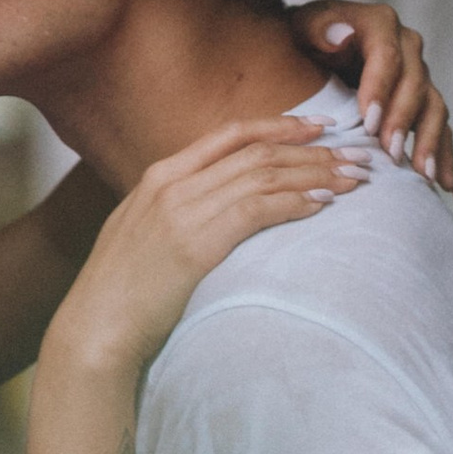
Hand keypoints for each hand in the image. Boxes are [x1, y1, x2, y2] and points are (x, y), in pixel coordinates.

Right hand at [55, 117, 368, 379]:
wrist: (95, 327)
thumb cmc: (122, 291)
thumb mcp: (143, 233)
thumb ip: (177, 210)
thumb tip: (219, 207)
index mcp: (160, 175)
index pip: (231, 133)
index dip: (281, 125)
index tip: (320, 127)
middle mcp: (172, 183)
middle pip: (257, 151)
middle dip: (314, 151)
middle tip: (357, 157)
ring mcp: (182, 210)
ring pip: (264, 175)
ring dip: (315, 174)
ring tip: (353, 181)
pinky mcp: (196, 241)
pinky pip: (257, 209)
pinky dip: (294, 203)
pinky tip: (321, 206)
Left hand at [289, 0, 452, 192]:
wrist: (311, 45)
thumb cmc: (303, 38)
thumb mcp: (302, 26)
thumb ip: (318, 27)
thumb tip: (342, 35)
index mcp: (380, 24)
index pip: (387, 56)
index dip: (381, 89)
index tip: (369, 122)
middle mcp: (407, 47)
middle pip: (415, 84)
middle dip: (404, 121)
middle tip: (391, 154)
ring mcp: (418, 75)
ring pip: (434, 108)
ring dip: (430, 143)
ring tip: (424, 176)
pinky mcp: (421, 101)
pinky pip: (439, 128)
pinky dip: (445, 157)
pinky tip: (448, 186)